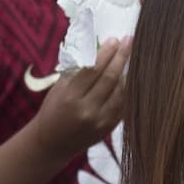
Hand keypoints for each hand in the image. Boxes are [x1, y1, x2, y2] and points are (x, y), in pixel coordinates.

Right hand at [32, 37, 129, 160]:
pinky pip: (123, 104)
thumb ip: (77, 71)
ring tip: (131, 57)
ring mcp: (101, 120)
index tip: (115, 40)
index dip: (106, 53)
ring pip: (121, 91)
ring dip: (128, 72)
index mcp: (70, 96)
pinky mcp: (110, 127)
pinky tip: (130, 77)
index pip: (93, 69)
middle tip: (129, 41)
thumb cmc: (53, 109)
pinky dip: (127, 89)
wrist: (52, 143)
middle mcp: (86, 109)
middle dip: (121, 57)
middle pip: (110, 78)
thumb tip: (98, 48)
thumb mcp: (59, 89)